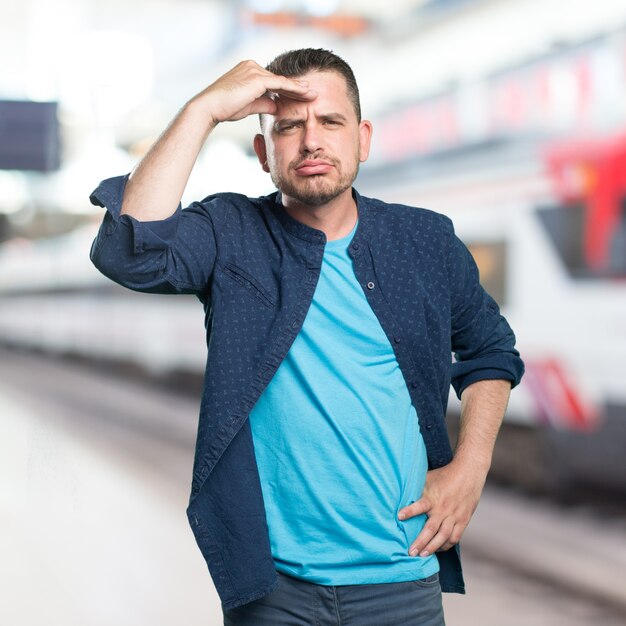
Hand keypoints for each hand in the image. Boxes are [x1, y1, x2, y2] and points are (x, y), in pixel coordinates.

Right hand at [191, 60, 317, 125]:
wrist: (210, 107)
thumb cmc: (225, 108)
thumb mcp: (249, 105)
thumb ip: (264, 103)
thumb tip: (277, 106)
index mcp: (249, 71)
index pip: (273, 81)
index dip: (289, 89)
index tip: (302, 96)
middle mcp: (252, 67)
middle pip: (280, 79)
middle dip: (297, 87)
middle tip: (313, 94)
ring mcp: (255, 70)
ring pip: (282, 81)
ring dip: (299, 88)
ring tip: (314, 95)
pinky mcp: (257, 78)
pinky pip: (280, 84)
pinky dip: (294, 89)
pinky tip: (305, 94)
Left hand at [397, 459, 486, 556]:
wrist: (468, 473)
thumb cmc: (444, 475)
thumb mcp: (428, 478)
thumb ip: (417, 487)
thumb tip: (399, 490)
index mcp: (433, 497)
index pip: (420, 505)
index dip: (410, 511)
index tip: (399, 516)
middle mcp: (443, 508)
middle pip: (430, 529)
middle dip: (420, 542)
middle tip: (410, 552)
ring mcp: (454, 516)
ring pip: (443, 537)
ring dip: (432, 547)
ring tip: (423, 555)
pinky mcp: (463, 520)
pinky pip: (455, 537)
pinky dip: (446, 545)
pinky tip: (438, 549)